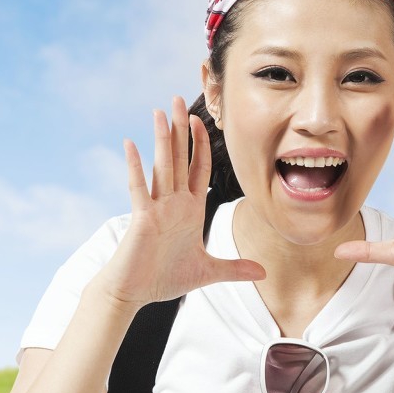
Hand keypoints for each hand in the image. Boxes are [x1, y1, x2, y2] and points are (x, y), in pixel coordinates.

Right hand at [98, 96, 265, 308]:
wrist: (136, 293)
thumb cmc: (165, 279)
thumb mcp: (208, 272)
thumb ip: (234, 268)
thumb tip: (262, 272)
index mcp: (189, 210)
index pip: (197, 170)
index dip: (200, 145)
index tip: (202, 121)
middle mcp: (172, 203)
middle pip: (178, 158)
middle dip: (181, 129)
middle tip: (179, 99)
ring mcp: (156, 207)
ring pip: (161, 166)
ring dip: (161, 138)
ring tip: (160, 111)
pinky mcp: (141, 217)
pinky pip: (138, 187)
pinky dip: (135, 165)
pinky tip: (131, 143)